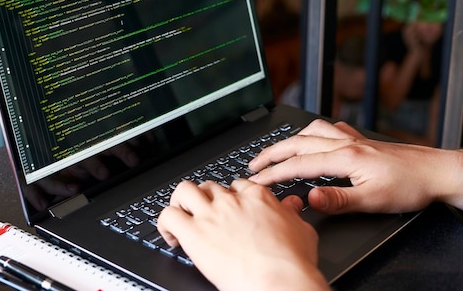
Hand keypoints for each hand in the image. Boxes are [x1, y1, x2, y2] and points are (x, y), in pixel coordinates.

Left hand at [157, 179, 328, 290]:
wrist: (278, 282)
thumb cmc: (292, 263)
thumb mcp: (302, 231)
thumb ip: (292, 214)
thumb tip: (292, 205)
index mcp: (256, 198)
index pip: (236, 185)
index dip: (230, 197)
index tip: (229, 210)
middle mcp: (231, 201)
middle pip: (209, 186)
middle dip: (206, 199)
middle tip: (206, 216)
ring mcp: (210, 215)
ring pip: (184, 191)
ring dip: (181, 203)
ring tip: (182, 218)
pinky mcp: (193, 233)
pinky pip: (168, 216)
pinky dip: (165, 224)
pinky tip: (172, 237)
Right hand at [249, 119, 462, 213]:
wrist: (436, 172)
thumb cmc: (410, 186)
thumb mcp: (373, 201)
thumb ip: (338, 200)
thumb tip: (310, 199)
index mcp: (344, 157)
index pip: (298, 164)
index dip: (274, 173)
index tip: (256, 180)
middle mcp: (344, 143)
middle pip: (297, 142)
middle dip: (271, 153)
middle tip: (253, 164)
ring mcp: (352, 139)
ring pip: (310, 131)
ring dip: (288, 140)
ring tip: (275, 151)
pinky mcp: (360, 140)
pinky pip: (328, 129)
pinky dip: (311, 133)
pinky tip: (312, 138)